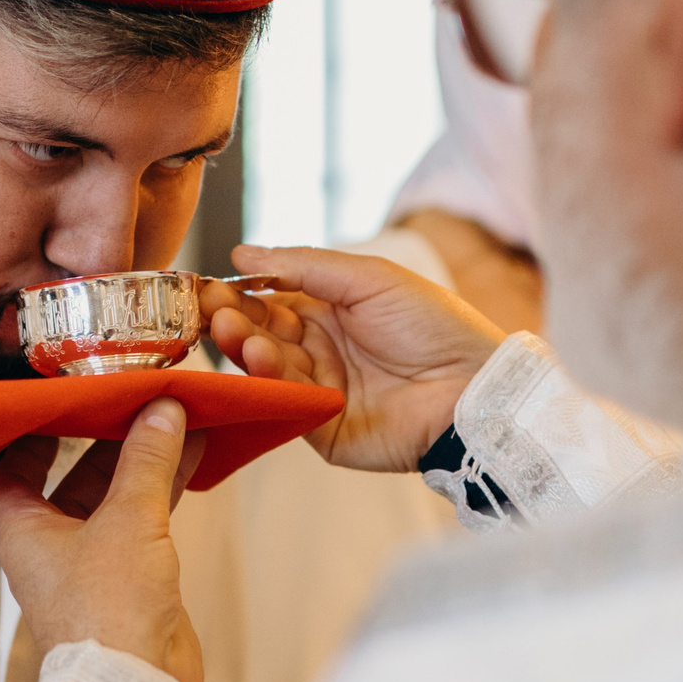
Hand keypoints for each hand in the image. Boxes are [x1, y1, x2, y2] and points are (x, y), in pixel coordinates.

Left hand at [0, 401, 208, 681]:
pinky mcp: (132, 575)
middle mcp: (52, 545)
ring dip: (143, 459)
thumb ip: (145, 460)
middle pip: (72, 476)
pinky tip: (191, 453)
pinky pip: (144, 517)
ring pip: (115, 495)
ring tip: (174, 413)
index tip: (63, 397)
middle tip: (132, 394)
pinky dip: (164, 487)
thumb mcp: (126, 520)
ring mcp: (93, 561)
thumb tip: (161, 409)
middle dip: (105, 438)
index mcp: (23, 531)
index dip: (34, 431)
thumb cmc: (108, 612)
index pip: (13, 468)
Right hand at [202, 245, 506, 473]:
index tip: (208, 285)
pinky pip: (285, 405)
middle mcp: (319, 352)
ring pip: (266, 370)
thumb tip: (242, 253)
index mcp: (329, 313)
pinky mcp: (322, 428)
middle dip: (234, 320)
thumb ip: (304, 265)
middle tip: (211, 308)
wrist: (474, 386)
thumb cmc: (434, 324)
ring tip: (235, 330)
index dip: (238, 294)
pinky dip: (268, 382)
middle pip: (260, 336)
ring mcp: (318, 391)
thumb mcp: (368, 277)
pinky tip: (260, 358)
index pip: (269, 302)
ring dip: (247, 347)